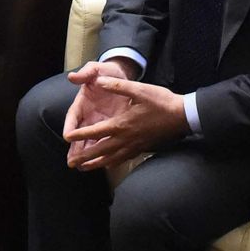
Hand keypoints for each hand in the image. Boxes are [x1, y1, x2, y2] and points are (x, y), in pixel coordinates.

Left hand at [62, 74, 188, 170]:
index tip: (67, 138)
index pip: (96, 132)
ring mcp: (134, 146)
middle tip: (70, 163)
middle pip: (100, 151)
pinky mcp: (141, 149)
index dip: (80, 135)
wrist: (181, 117)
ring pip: (111, 159)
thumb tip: (99, 81)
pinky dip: (111, 164)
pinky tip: (107, 165)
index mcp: (121, 124)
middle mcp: (125, 139)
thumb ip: (118, 87)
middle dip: (84, 157)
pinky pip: (122, 160)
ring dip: (96, 164)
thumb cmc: (161, 101)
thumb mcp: (139, 89)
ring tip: (84, 168)